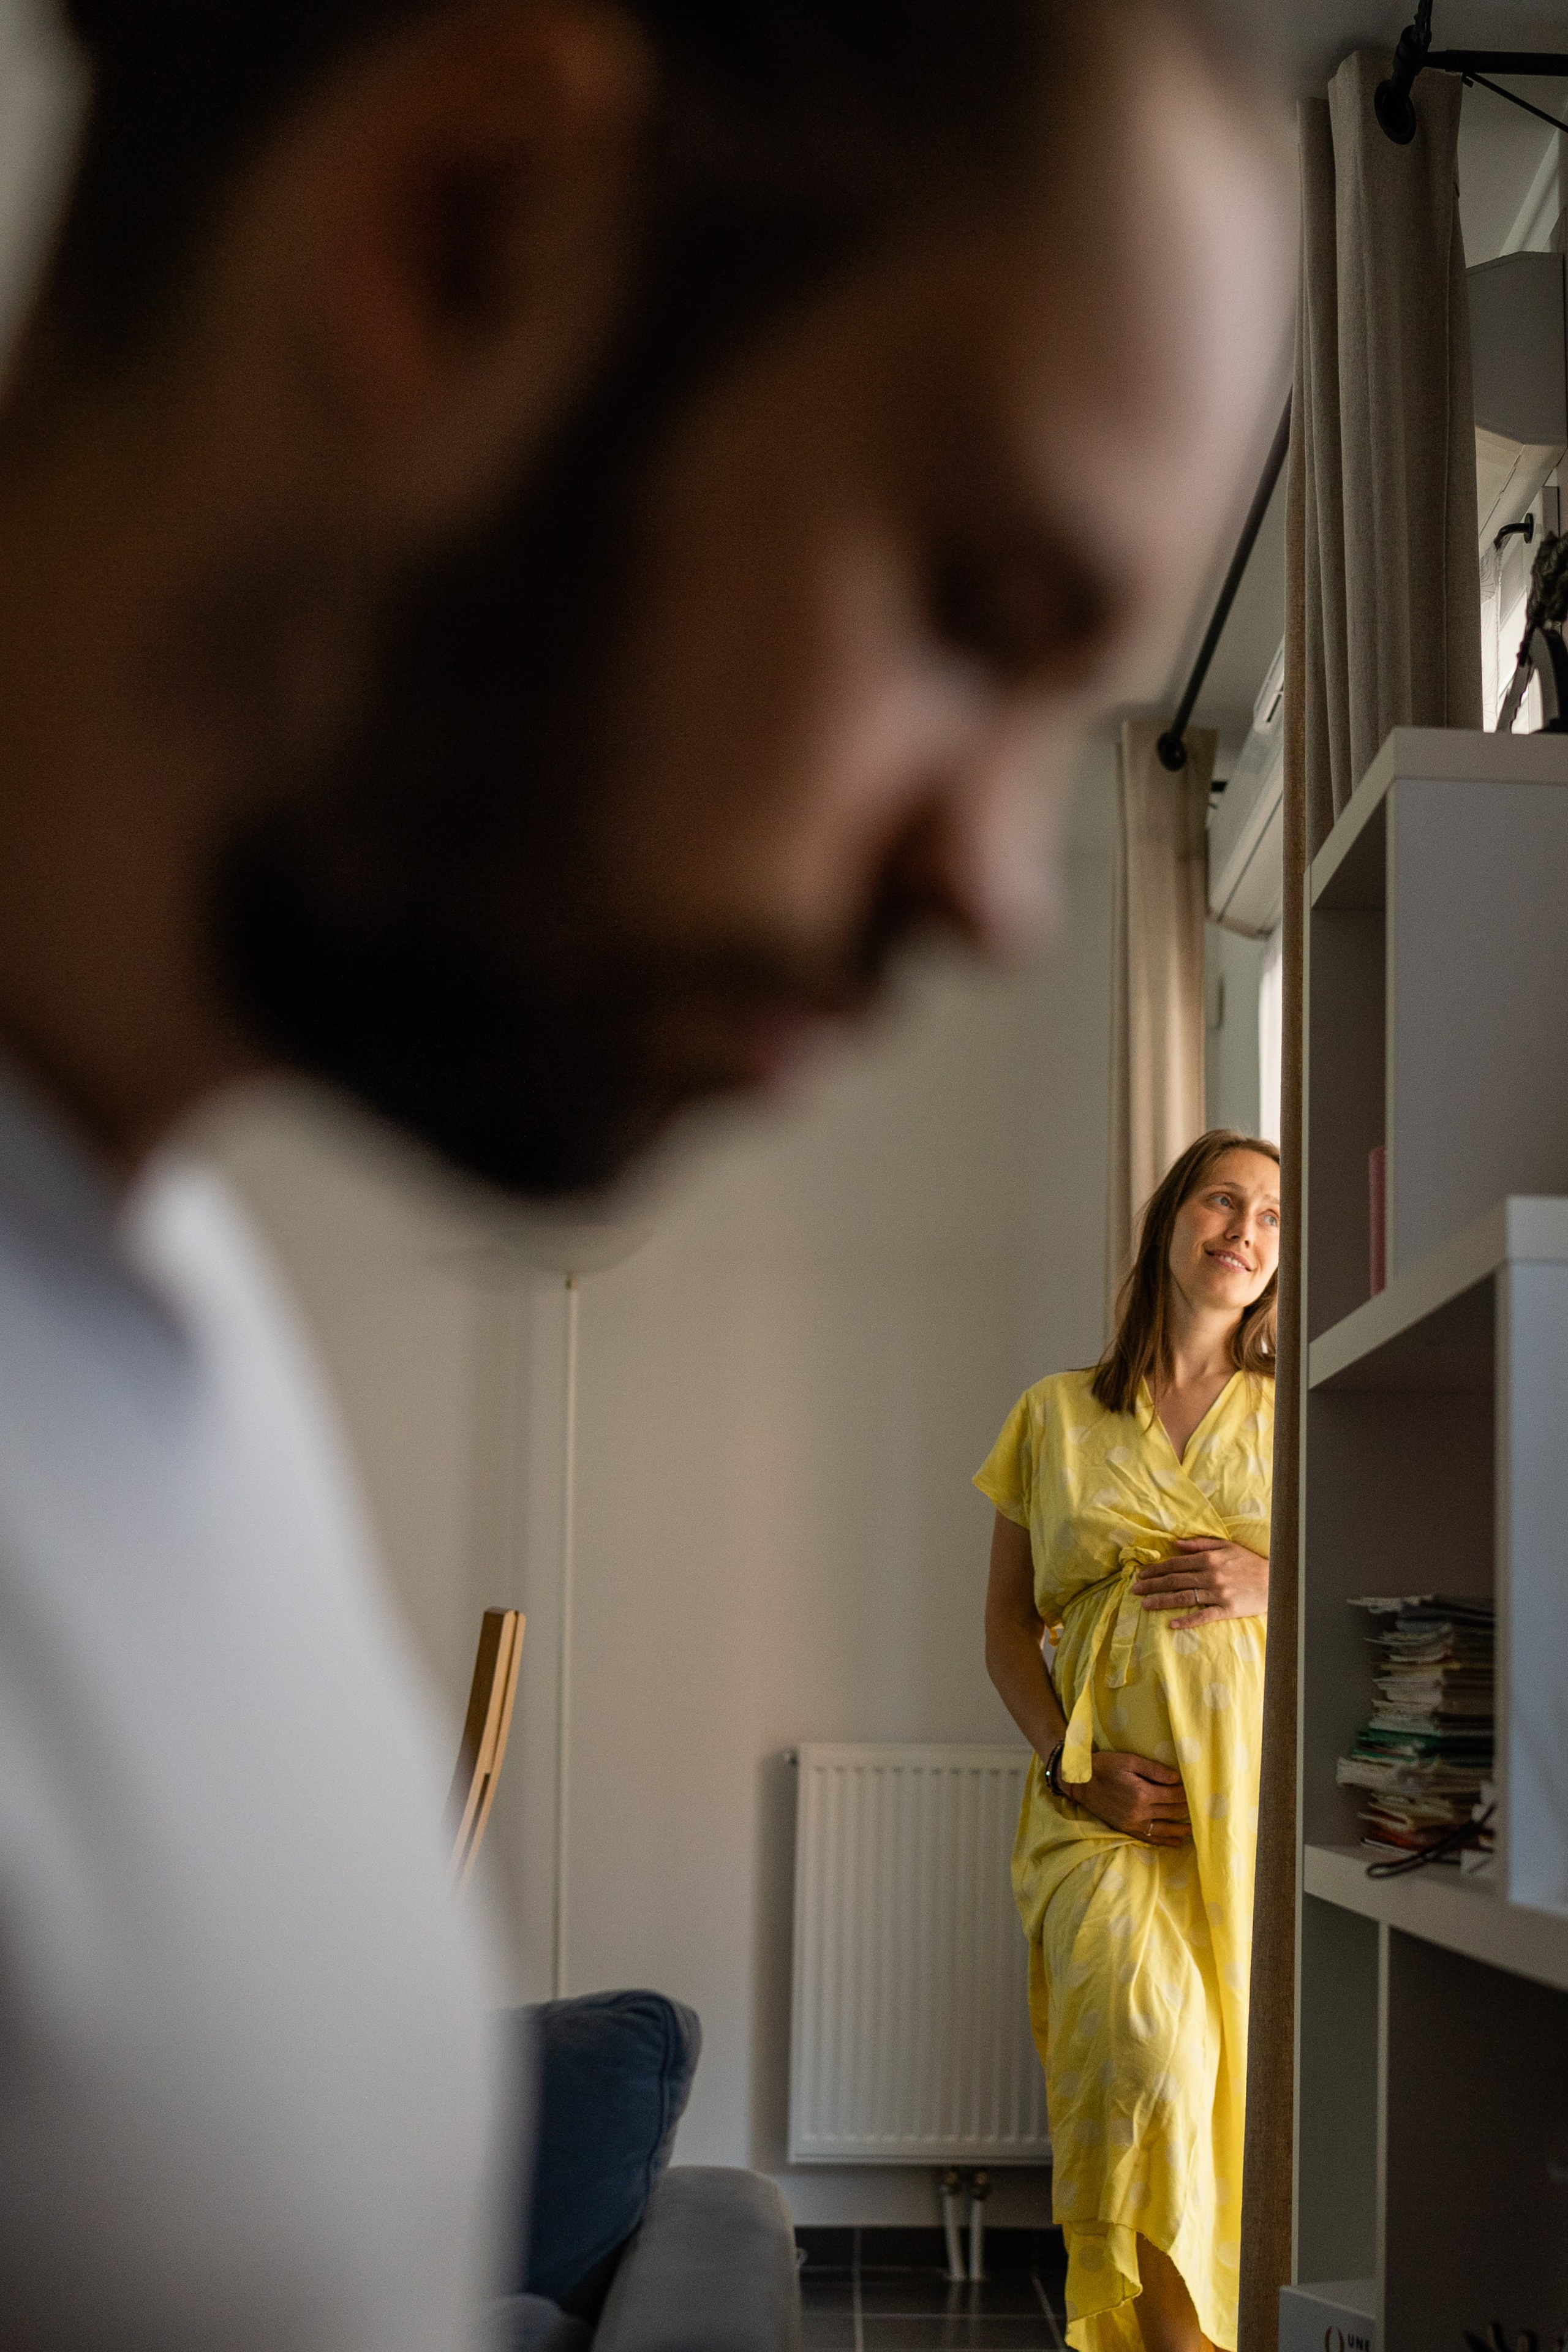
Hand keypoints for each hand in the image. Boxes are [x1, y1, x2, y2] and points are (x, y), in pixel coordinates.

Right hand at [1058, 1749, 1190, 1845]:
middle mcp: (1140, 1811)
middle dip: (1187, 1809)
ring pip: (1164, 1829)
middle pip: (1171, 1812)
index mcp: (1142, 1793)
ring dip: (1181, 1829)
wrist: (1080, 1782)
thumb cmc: (1104, 1766)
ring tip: (1195, 1828)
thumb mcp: (1128, 1761)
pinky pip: (1149, 1838)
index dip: (1187, 1793)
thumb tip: (1176, 1778)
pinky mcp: (1126, 1829)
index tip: (1198, 1791)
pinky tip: (1176, 1843)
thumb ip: (1154, 1770)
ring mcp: (1133, 1823)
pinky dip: (1164, 1841)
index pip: (1173, 1795)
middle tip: (1202, 1808)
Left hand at [1134, 1537, 1267, 1628]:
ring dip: (1162, 1601)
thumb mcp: (1226, 1546)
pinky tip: (1172, 1624)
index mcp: (1208, 1559)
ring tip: (1145, 1605)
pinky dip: (1187, 1621)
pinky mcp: (1227, 1610)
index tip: (1141, 1574)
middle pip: (1175, 1581)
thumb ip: (1200, 1544)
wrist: (1275, 1581)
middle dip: (1152, 1585)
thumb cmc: (1248, 1562)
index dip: (1156, 1569)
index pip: (1175, 1564)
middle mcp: (1210, 1575)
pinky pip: (1203, 1616)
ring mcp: (1218, 1594)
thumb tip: (1176, 1543)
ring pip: (1184, 1598)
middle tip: (1134, 1590)